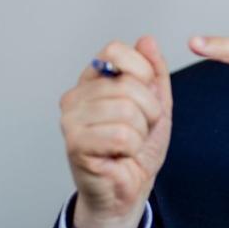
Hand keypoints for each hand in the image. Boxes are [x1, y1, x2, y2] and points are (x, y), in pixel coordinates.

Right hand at [60, 36, 172, 227]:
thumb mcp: (157, 103)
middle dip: (149, 109)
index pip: (114, 50)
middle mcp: (77, 96)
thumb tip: (147, 40)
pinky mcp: (75, 143)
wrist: (130, 187)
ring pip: (126, 109)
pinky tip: (121, 153)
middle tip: (141, 127)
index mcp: (94, 81)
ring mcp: (71, 119)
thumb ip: (154, 72)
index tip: (148, 92)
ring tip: (131, 142)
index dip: (142, 70)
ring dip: (141, 130)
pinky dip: (132, 146)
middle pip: (127, 84)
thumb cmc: (138, 147)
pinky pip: (121, 134)